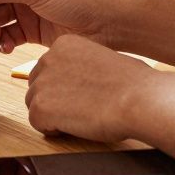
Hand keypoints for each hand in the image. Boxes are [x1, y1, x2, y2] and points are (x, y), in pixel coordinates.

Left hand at [25, 35, 150, 142]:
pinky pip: (37, 123)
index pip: (49, 69)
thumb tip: (79, 80)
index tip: (83, 93)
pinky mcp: (41, 107)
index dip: (65, 87)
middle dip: (54, 100)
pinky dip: (53, 130)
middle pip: (38, 86)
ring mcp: (42, 83)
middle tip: (81, 108)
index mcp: (64, 44)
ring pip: (35, 105)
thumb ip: (83, 65)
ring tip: (81, 117)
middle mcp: (47, 59)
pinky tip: (76, 126)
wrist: (139, 99)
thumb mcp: (104, 60)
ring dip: (54, 115)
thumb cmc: (133, 83)